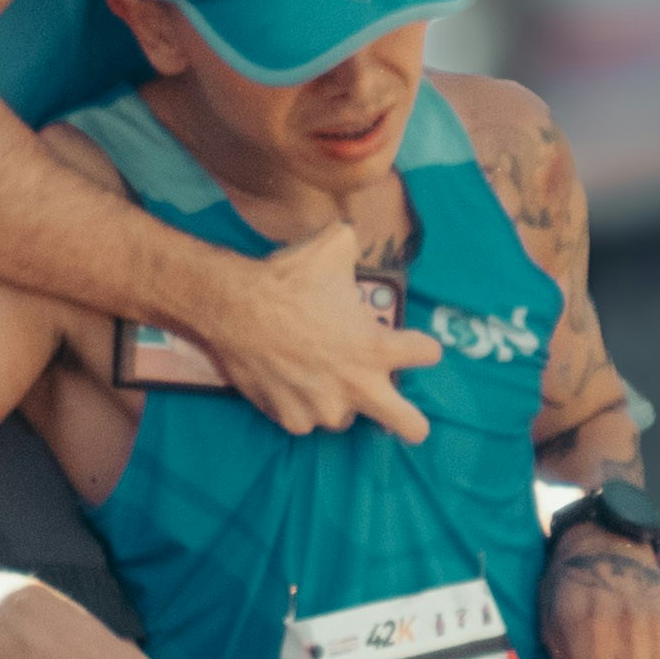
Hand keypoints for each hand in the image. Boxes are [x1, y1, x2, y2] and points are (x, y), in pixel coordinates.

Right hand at [205, 223, 438, 443]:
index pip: (426, 354)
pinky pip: (306, 419)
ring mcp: (324, 409)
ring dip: (339, 401)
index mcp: (377, 347)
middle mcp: (357, 386)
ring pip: (345, 417)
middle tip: (412, 422)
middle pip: (408, 425)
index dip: (421, 346)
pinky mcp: (292, 420)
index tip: (415, 344)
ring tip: (321, 378)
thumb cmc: (288, 279)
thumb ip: (354, 248)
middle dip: (413, 424)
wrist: (233, 307)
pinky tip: (290, 382)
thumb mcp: (334, 247)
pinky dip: (301, 405)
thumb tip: (353, 232)